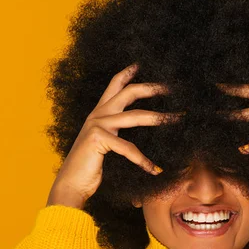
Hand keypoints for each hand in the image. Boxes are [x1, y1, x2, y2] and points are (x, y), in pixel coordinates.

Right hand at [46, 63, 178, 208]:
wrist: (71, 185)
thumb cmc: (89, 168)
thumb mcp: (105, 145)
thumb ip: (117, 133)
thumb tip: (136, 127)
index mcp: (98, 114)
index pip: (114, 86)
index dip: (128, 73)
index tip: (141, 63)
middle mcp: (97, 115)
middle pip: (128, 92)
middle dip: (152, 88)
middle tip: (171, 87)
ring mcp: (96, 125)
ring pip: (135, 116)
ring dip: (160, 117)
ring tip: (177, 119)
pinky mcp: (97, 138)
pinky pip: (128, 148)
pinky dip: (144, 160)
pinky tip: (155, 169)